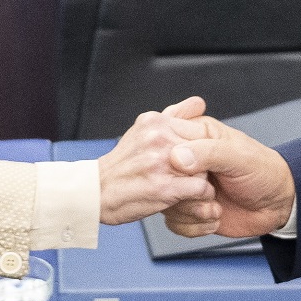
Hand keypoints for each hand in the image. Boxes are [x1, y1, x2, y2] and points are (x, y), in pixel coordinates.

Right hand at [97, 98, 216, 223]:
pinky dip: (200, 197)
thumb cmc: (121, 165)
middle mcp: (158, 138)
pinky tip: (187, 197)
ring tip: (185, 186)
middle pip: (205, 148)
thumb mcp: (144, 130)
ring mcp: (160, 162)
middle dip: (203, 163)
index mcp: (155, 121)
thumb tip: (199, 102)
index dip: (203, 147)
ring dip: (201, 180)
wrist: (95, 193)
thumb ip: (174, 115)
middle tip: (191, 174)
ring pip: (206, 168)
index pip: (202, 128)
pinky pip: (202, 189)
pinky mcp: (163, 187)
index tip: (196, 159)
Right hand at [163, 118, 294, 238]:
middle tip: (209, 192)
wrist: (277, 205)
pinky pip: (173, 222)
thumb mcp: (238, 156)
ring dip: (193, 211)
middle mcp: (186, 160)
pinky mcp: (187, 209)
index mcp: (196, 135)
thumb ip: (208, 153)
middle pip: (160, 177)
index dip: (174, 161)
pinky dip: (195, 226)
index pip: (164, 141)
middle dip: (185, 192)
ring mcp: (185, 186)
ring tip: (215, 206)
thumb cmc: (264, 172)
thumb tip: (176, 157)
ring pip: (165, 203)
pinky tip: (214, 217)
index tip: (195, 173)